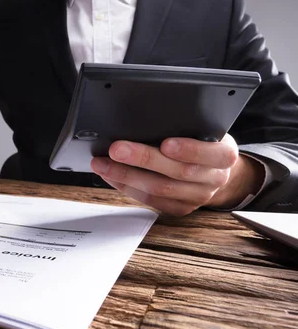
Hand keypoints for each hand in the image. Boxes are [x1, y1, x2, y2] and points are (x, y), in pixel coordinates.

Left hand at [90, 134, 264, 215]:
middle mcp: (214, 179)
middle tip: (116, 149)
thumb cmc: (203, 144)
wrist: (216, 172)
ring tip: (103, 163)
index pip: (212, 154)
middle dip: (143, 159)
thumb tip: (143, 119)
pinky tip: (111, 175)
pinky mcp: (180, 209)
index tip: (166, 143)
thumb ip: (185, 127)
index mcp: (225, 155)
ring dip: (126, 176)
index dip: (189, 150)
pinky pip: (151, 200)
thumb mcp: (204, 130)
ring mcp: (197, 197)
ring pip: (160, 189)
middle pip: (178, 171)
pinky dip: (127, 187)